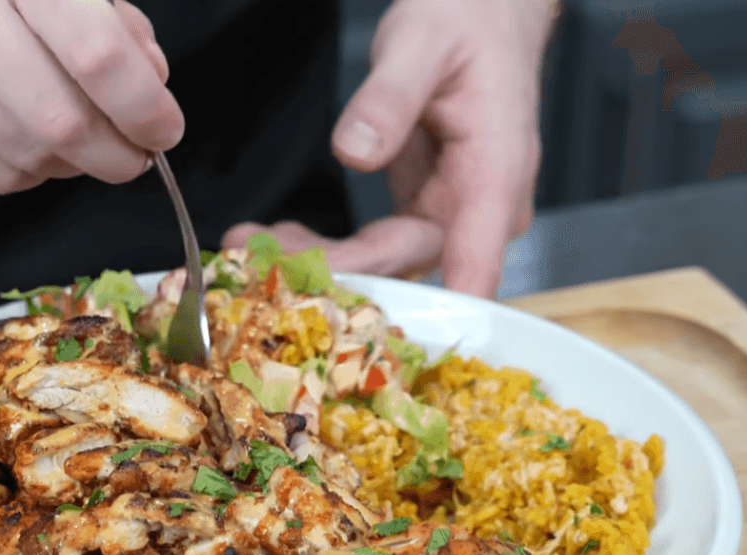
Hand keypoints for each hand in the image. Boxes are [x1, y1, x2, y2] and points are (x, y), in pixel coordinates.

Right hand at [0, 0, 183, 192]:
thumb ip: (110, 19)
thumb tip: (153, 82)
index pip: (96, 55)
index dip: (144, 106)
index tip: (164, 126)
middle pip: (64, 121)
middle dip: (119, 152)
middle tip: (137, 152)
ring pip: (32, 155)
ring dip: (78, 163)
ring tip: (88, 143)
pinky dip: (34, 170)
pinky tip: (38, 144)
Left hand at [224, 0, 552, 297]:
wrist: (481, 14)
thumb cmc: (466, 23)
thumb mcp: (423, 45)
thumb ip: (391, 97)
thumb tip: (355, 151)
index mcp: (496, 175)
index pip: (475, 261)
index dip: (432, 311)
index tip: (372, 331)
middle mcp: (479, 210)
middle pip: (410, 265)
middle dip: (336, 273)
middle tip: (262, 263)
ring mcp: (450, 214)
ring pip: (385, 263)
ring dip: (320, 263)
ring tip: (250, 248)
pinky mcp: (421, 212)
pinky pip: (373, 246)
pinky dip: (327, 247)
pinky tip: (276, 240)